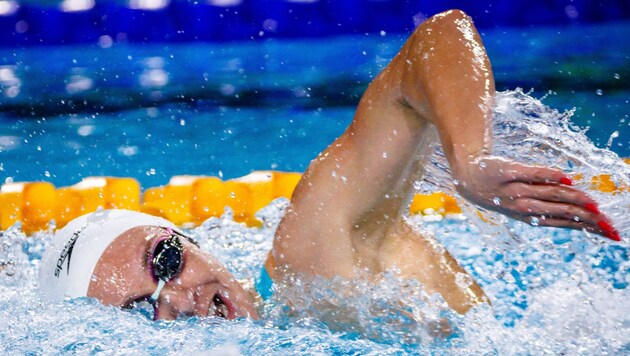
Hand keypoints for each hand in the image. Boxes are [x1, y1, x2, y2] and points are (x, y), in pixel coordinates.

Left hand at [452, 155, 620, 240]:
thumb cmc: (502, 190)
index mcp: (530, 217)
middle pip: (561, 212)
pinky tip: (566, 179)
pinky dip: (549, 176)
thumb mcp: (525, 203)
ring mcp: (514, 190)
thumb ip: (551, 206)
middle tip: (610, 226)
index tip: (611, 234)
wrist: (469, 176)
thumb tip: (583, 209)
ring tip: (595, 205)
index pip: (565, 223)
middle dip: (587, 219)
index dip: (588, 229)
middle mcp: (523, 207)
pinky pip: (530, 173)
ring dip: (574, 199)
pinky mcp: (506, 172)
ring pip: (550, 195)